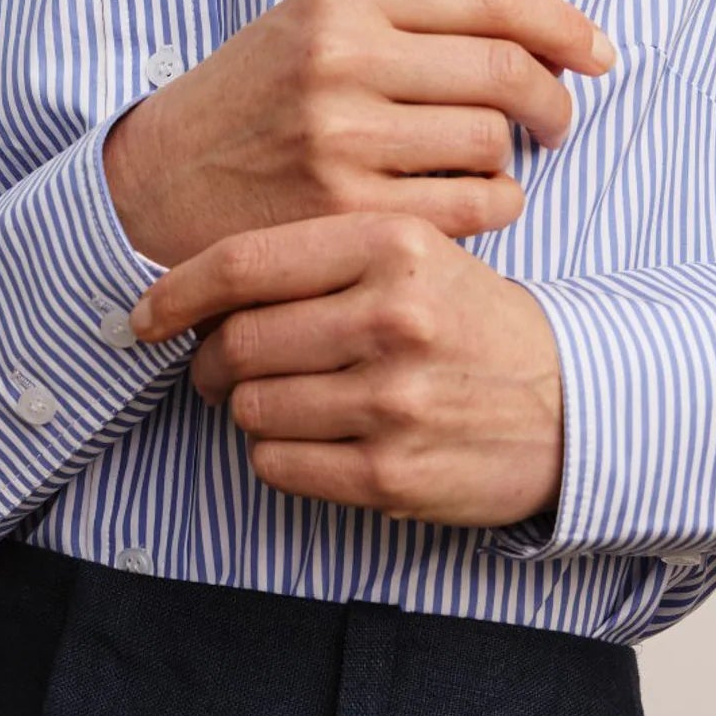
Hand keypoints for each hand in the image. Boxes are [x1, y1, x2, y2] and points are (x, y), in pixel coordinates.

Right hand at [102, 0, 614, 269]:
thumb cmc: (256, 101)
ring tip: (483, 166)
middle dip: (552, 100)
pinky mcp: (347, 211)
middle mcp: (342, 57)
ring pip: (492, 143)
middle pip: (506, 71)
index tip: (598, 51)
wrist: (159, 182)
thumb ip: (415, 19)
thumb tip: (547, 37)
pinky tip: (464, 205)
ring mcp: (343, 137)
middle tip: (555, 122)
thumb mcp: (315, 25)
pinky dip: (489, 207)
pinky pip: (471, 207)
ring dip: (509, 160)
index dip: (563, 23)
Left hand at [129, 210, 564, 531]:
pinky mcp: (391, 472)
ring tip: (284, 399)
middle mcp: (392, 316)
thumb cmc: (470, 320)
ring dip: (250, 409)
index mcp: (393, 242)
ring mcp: (392, 399)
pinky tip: (313, 438)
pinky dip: (278, 455)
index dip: (175, 291)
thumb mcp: (414, 252)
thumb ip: (318, 256)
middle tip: (221, 368)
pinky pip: (279, 465)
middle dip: (211, 361)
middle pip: (237, 342)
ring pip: (253, 407)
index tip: (145, 313)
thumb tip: (196, 285)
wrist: (571, 403)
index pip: (243, 263)